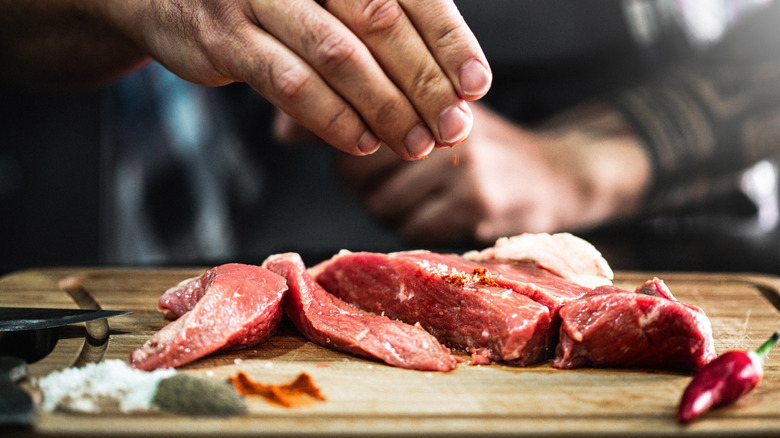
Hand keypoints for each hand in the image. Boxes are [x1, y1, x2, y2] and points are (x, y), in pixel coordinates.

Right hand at [98, 0, 490, 159]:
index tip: (476, 86)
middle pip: (380, 22)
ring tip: (416, 144)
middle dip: (424, 81)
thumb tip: (446, 87)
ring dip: (386, 108)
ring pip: (339, 57)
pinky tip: (365, 143)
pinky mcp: (226, 37)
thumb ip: (376, 26)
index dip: (449, 39)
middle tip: (453, 127)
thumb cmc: (270, 0)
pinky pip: (291, 85)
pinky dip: (334, 119)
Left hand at [337, 103, 651, 244]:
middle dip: (366, 184)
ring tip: (426, 198)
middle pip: (356, 167)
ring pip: (381, 203)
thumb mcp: (427, 115)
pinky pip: (412, 229)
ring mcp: (461, 158)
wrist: (557, 174)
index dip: (334, 133)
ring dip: (392, 211)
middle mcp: (441, 116)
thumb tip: (280, 132)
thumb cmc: (479, 148)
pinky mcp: (476, 200)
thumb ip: (357, 117)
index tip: (339, 150)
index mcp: (426, 87)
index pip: (353, 108)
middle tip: (397, 181)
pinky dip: (419, 230)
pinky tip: (445, 215)